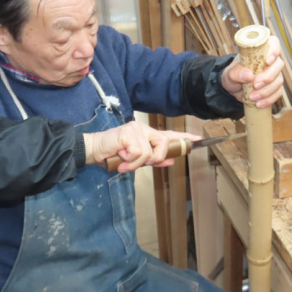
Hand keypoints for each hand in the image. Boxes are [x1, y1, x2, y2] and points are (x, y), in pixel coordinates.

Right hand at [83, 121, 200, 172]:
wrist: (94, 150)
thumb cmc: (113, 154)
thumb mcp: (136, 160)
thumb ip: (153, 160)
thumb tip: (170, 160)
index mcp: (146, 134)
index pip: (168, 134)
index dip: (183, 137)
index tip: (197, 139)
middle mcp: (143, 129)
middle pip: (163, 142)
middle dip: (156, 157)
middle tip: (139, 163)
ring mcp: (136, 129)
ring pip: (149, 152)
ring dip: (135, 163)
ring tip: (123, 161)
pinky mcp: (128, 133)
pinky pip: (138, 152)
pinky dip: (129, 161)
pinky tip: (119, 157)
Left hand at [220, 36, 284, 107]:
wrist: (233, 89)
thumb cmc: (233, 75)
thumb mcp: (230, 73)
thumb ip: (236, 72)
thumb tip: (249, 75)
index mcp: (261, 51)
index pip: (274, 43)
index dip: (274, 50)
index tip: (267, 61)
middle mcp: (270, 61)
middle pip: (278, 65)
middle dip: (268, 76)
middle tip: (255, 85)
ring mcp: (274, 74)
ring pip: (279, 81)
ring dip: (267, 91)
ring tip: (252, 97)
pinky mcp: (275, 88)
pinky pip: (277, 93)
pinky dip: (269, 100)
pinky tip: (259, 104)